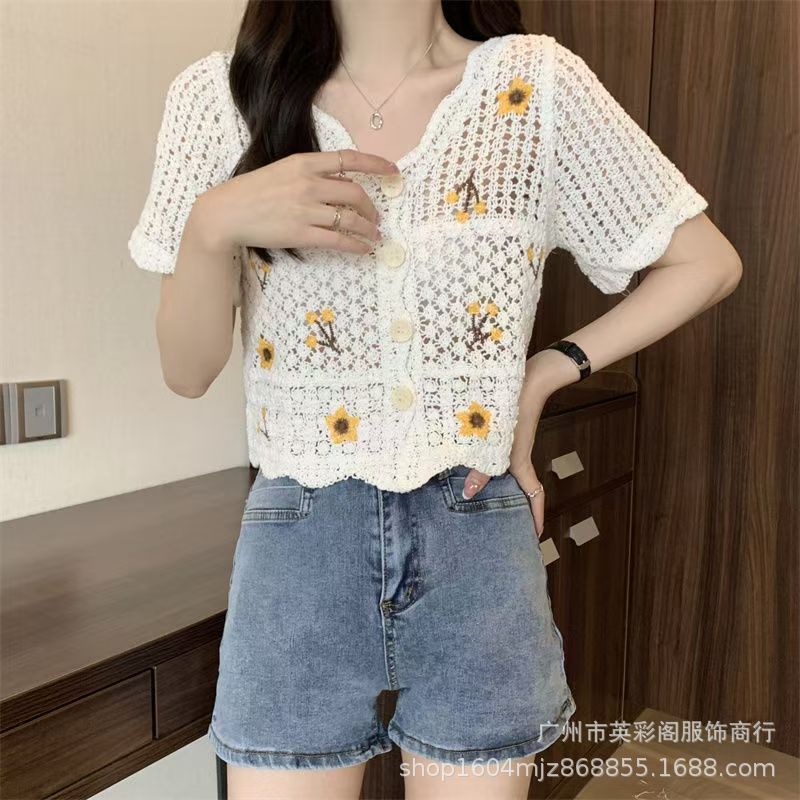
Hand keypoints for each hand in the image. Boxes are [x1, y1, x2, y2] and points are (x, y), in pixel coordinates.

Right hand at [194, 149, 399, 255]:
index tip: (393, 171)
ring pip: (351, 218)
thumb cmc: (252, 191)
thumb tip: (342, 183)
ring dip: (368, 229)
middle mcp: (308, 184)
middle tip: (376, 218)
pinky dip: (356, 245)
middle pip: (355, 193)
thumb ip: (311, 174)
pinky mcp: (302, 234)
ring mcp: (306, 209)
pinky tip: (363, 249)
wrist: (227, 212)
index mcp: (303, 162)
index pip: (349, 159)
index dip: (376, 164)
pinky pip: (339, 240)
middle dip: (372, 207)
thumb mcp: (282, 171)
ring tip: (373, 236)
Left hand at [461, 358, 553, 538]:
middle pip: (520, 487)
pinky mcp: (503, 430)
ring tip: (481, 498)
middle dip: (516, 506)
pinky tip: (469, 462)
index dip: (537, 517)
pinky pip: (496, 455)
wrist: (528, 377)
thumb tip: (468, 494)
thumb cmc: (514, 407)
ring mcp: (511, 443)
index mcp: (520, 462)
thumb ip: (480, 468)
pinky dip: (487, 464)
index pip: (535, 496)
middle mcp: (518, 455)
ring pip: (506, 471)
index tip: (536, 536)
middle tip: (504, 522)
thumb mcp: (495, 441)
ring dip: (498, 485)